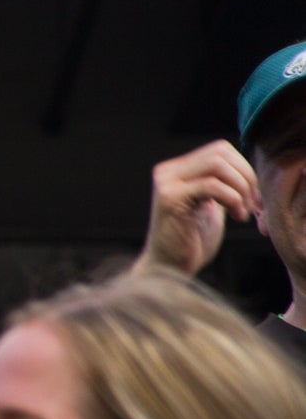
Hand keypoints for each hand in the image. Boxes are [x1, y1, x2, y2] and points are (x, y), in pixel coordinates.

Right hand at [140, 139, 258, 274]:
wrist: (170, 269)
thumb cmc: (192, 242)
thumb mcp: (211, 206)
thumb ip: (221, 186)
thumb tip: (246, 171)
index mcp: (177, 170)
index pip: (219, 149)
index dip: (244, 169)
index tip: (253, 198)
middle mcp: (168, 172)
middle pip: (220, 153)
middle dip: (246, 178)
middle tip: (252, 206)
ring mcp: (166, 183)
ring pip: (216, 164)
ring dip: (240, 189)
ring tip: (243, 212)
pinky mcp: (170, 199)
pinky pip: (211, 186)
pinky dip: (233, 199)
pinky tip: (236, 217)